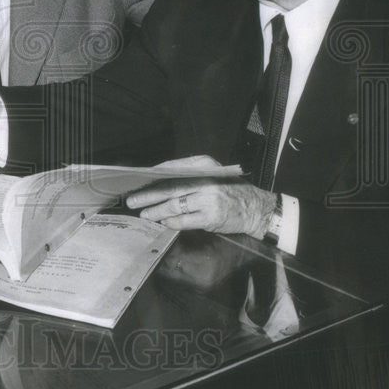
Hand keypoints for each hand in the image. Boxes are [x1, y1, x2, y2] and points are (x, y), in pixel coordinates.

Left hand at [127, 178, 275, 237]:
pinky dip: (171, 222)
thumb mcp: (212, 174)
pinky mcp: (211, 217)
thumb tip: (157, 181)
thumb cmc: (230, 190)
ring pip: (174, 205)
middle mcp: (205, 180)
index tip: (137, 181)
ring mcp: (209, 199)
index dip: (152, 176)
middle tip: (132, 200)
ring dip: (156, 211)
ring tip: (144, 213)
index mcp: (204, 164)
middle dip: (147, 195)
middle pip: (169, 188)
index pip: (171, 169)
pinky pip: (184, 220)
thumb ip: (188, 175)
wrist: (257, 208)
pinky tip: (163, 223)